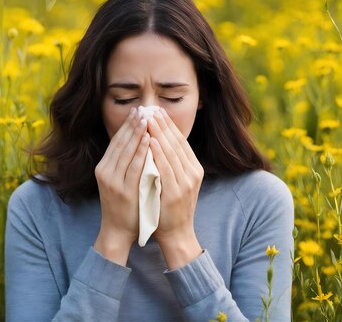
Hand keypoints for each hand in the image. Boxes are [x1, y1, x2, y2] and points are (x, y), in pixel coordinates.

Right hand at [94, 107, 149, 264]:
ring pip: (126, 151)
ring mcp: (113, 181)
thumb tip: (136, 141)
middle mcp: (105, 171)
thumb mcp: (118, 180)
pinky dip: (141, 152)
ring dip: (137, 133)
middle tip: (143, 108)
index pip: (116, 141)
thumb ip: (124, 163)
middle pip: (120, 142)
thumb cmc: (123, 205)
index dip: (127, 125)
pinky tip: (149, 140)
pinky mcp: (123, 190)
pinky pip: (134, 167)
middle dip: (132, 124)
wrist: (117, 231)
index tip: (138, 110)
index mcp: (104, 167)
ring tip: (147, 118)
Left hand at [147, 108, 203, 268]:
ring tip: (148, 118)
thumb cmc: (171, 209)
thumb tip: (160, 143)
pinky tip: (149, 140)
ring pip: (171, 151)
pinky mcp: (176, 191)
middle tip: (151, 108)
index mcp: (194, 169)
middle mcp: (193, 173)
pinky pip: (166, 166)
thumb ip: (172, 165)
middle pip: (176, 142)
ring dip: (158, 132)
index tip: (157, 111)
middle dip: (163, 124)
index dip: (169, 125)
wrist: (177, 234)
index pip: (181, 141)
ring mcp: (186, 182)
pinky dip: (158, 151)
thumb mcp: (176, 182)